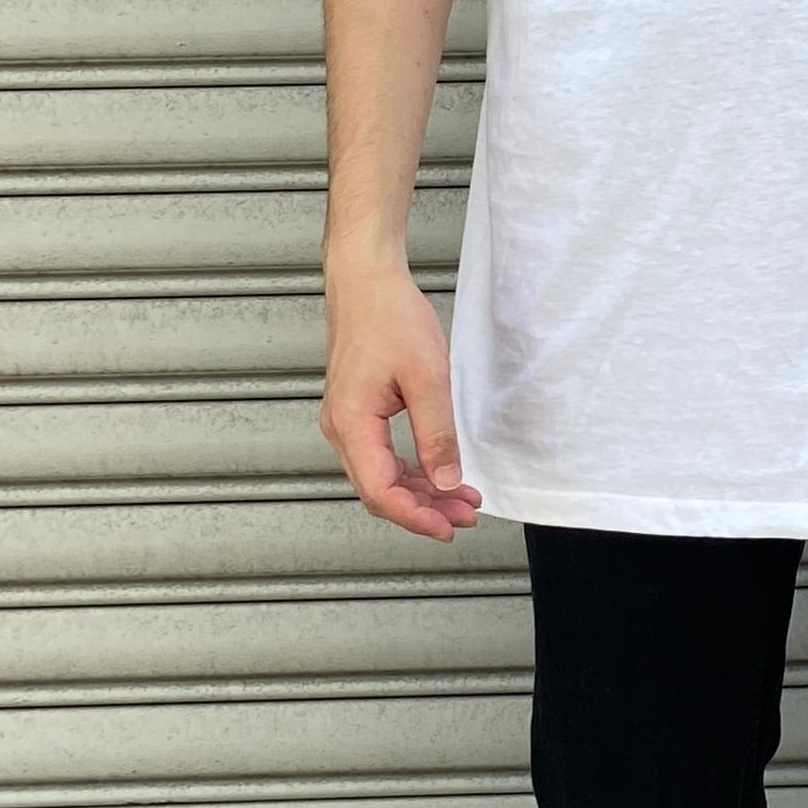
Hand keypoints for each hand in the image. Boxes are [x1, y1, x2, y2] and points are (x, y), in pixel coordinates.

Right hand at [320, 264, 482, 542]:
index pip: (380, 492)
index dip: (415, 517)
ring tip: (461, 499)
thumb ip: (437, 434)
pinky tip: (438, 473)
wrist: (367, 279)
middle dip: (424, 509)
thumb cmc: (389, 316)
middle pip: (379, 490)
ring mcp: (347, 421)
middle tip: (465, 515)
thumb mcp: (427, 377)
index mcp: (351, 424)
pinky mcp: (357, 412)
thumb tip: (445, 481)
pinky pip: (382, 455)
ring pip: (381, 475)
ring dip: (420, 492)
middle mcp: (341, 428)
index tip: (448, 528)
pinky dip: (411, 470)